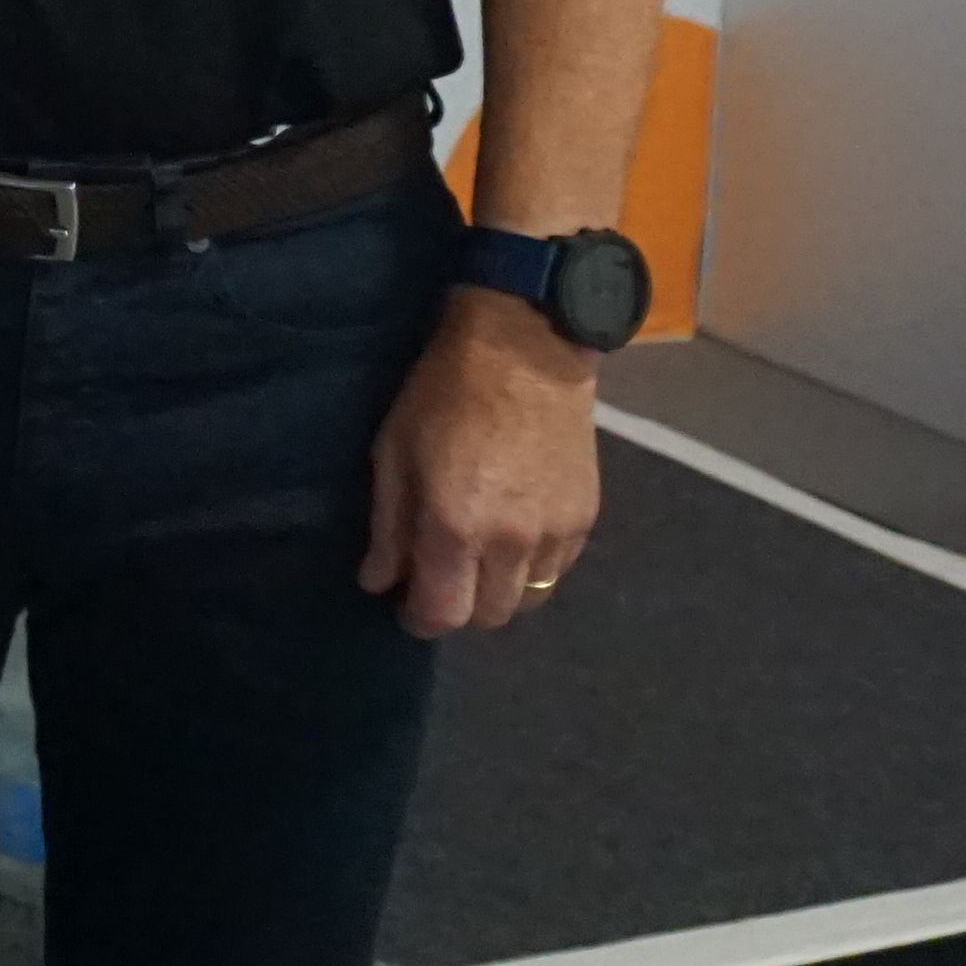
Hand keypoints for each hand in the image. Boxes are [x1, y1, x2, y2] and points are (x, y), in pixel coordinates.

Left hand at [358, 291, 600, 636]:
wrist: (526, 347)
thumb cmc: (443, 393)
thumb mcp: (394, 452)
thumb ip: (388, 526)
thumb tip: (379, 583)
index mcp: (456, 526)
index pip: (442, 614)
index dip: (419, 619)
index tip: (405, 603)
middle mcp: (511, 543)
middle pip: (488, 617)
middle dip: (459, 606)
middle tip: (441, 574)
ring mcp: (556, 533)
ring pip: (528, 600)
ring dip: (499, 590)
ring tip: (479, 556)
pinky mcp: (586, 518)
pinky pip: (558, 570)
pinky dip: (533, 566)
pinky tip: (515, 533)